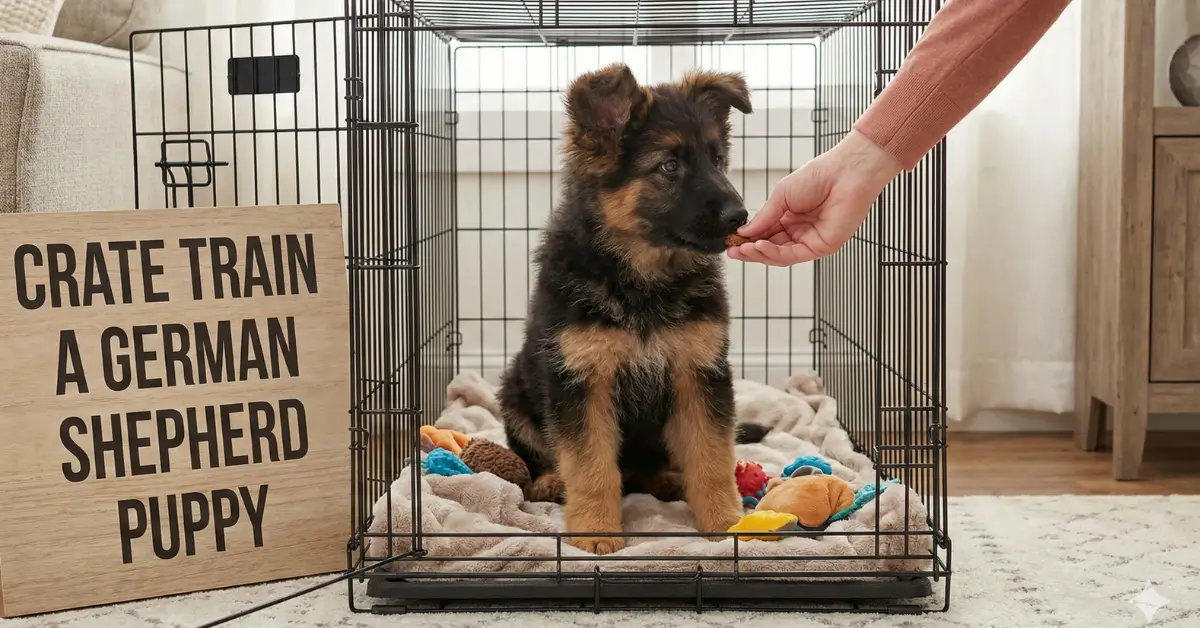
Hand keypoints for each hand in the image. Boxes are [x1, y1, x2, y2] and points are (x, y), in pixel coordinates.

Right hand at [726, 129, 903, 265]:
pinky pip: (793, 255)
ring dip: (759, 254)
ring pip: (780, 256)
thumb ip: (764, 217)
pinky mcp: (822, 247)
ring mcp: (811, 240)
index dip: (748, 240)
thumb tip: (744, 232)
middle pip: (770, 249)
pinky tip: (760, 246)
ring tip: (743, 249)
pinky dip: (774, 253)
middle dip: (750, 251)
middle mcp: (799, 232)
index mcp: (790, 218)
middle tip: (732, 251)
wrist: (845, 172)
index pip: (765, 235)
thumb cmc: (818, 176)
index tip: (731, 241)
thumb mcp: (781, 195)